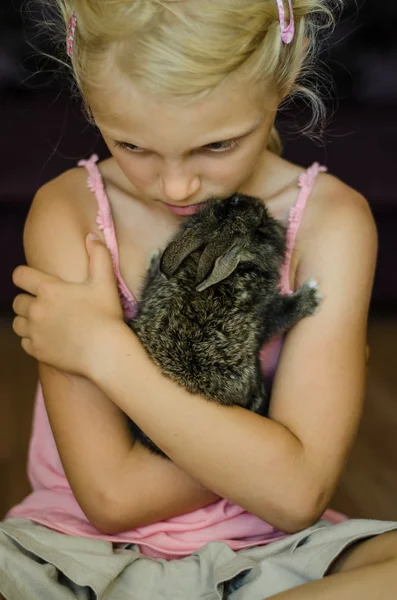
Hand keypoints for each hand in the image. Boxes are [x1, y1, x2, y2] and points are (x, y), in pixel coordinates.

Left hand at [12, 234, 124, 376]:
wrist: (105, 352)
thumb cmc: (106, 316)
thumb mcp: (105, 282)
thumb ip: (98, 256)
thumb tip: (91, 237)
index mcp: (49, 290)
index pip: (20, 276)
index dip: (25, 276)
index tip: (34, 281)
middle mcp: (36, 309)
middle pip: (18, 301)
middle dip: (29, 301)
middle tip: (47, 305)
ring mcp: (35, 332)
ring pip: (17, 322)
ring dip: (27, 320)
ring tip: (44, 322)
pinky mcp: (37, 350)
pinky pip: (24, 342)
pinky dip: (32, 339)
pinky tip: (48, 338)